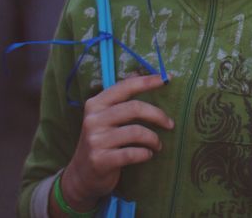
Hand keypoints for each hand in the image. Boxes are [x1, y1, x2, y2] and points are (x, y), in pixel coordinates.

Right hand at [59, 74, 173, 209]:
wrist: (81, 175)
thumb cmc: (101, 142)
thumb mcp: (103, 118)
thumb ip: (119, 99)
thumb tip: (139, 74)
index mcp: (95, 104)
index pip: (124, 87)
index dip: (146, 81)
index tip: (166, 78)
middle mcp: (93, 119)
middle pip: (133, 108)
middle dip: (157, 115)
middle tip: (170, 124)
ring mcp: (96, 140)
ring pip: (135, 132)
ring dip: (153, 139)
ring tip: (158, 145)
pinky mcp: (100, 160)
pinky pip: (131, 154)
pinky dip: (145, 154)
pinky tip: (147, 155)